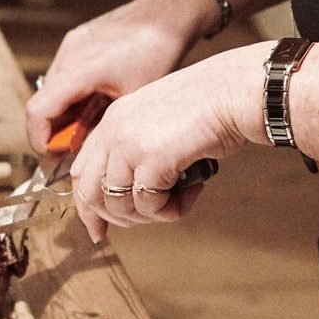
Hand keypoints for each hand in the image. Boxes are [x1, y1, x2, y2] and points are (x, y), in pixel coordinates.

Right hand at [26, 0, 209, 157]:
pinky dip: (71, 92)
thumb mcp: (133, 99)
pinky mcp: (78, 39)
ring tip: (87, 123)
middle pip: (41, 101)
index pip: (37, 112)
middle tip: (71, 146)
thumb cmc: (159, 52)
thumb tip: (87, 154)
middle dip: (52, 128)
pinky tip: (94, 100)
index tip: (51, 155)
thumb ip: (103, 126)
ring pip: (52, 88)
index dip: (39, 138)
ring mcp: (71, 45)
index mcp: (78, 71)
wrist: (169, 12)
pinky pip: (64, 72)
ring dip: (62, 110)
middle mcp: (67, 55)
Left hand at [68, 42, 270, 241]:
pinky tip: (193, 191)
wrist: (237, 90)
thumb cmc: (210, 106)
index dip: (87, 207)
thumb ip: (138, 149)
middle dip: (120, 218)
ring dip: (152, 215)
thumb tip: (131, 193)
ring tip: (180, 199)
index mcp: (112, 120)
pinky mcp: (152, 158)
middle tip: (152, 217)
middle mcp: (113, 130)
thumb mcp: (159, 123)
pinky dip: (172, 210)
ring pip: (119, 206)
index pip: (81, 172)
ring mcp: (128, 144)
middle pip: (90, 195)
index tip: (100, 229)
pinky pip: (149, 205)